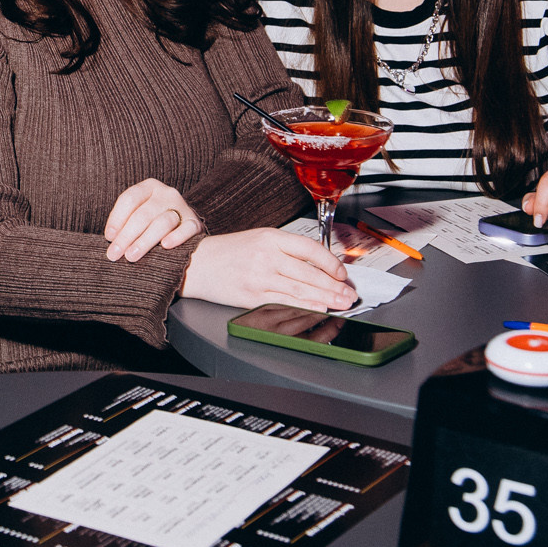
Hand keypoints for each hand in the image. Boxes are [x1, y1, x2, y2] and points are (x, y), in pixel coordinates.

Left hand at [104, 178, 202, 261]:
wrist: (184, 227)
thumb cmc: (152, 223)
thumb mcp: (138, 214)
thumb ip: (125, 223)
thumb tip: (111, 241)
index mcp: (149, 187)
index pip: (129, 199)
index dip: (116, 219)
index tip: (109, 238)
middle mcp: (166, 194)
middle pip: (143, 214)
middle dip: (126, 236)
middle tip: (115, 254)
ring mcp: (182, 207)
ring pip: (162, 222)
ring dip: (145, 240)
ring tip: (132, 256)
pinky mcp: (195, 223)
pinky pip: (186, 229)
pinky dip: (176, 237)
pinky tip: (165, 246)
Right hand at [179, 228, 357, 312]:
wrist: (197, 263)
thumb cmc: (228, 251)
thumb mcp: (259, 238)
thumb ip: (287, 249)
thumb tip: (319, 265)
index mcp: (270, 237)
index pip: (310, 249)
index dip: (331, 263)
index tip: (343, 273)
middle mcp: (266, 256)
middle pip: (309, 273)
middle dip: (334, 286)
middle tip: (350, 294)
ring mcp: (259, 277)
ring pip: (300, 289)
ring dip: (325, 298)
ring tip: (341, 303)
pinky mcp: (252, 296)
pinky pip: (284, 303)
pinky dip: (304, 307)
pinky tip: (317, 309)